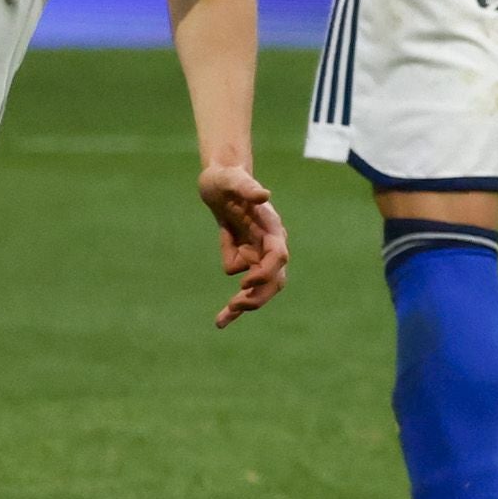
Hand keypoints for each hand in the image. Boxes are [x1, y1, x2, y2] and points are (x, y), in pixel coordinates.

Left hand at [200, 162, 288, 324]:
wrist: (219, 182)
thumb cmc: (226, 178)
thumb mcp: (231, 179)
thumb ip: (247, 187)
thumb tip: (264, 195)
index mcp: (271, 226)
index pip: (278, 255)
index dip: (265, 271)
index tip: (244, 281)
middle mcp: (269, 243)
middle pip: (275, 278)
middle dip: (259, 295)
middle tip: (236, 304)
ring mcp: (259, 254)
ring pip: (262, 289)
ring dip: (247, 304)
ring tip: (223, 317)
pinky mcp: (245, 260)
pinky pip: (244, 287)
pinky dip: (235, 306)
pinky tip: (222, 320)